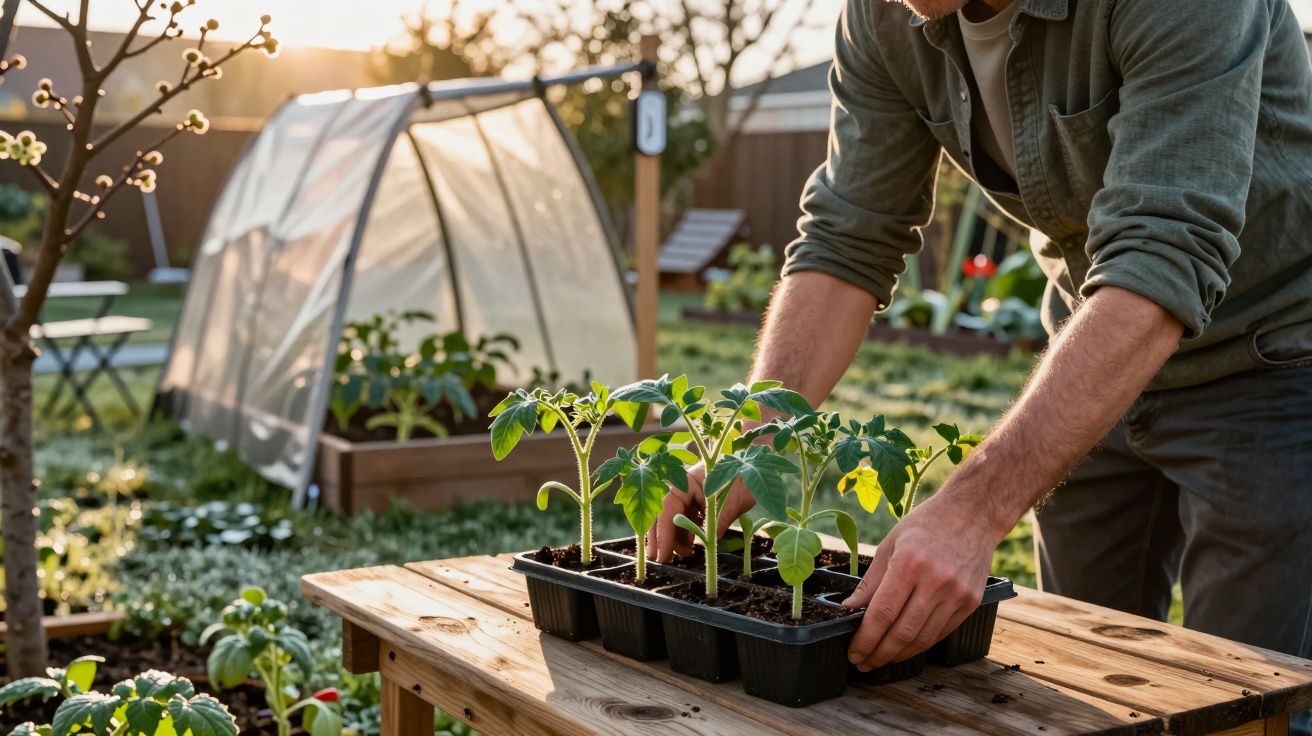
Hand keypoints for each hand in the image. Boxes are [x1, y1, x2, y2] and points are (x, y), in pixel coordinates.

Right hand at [648, 462, 755, 562]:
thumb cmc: (743, 481)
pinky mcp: (694, 503)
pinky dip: (684, 534)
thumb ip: (718, 523)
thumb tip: (709, 546)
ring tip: (684, 555)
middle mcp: (681, 488)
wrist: (754, 472)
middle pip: (662, 515)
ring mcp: (687, 496)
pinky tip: (689, 547)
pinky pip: (683, 520)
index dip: (663, 535)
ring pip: (672, 519)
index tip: (663, 555)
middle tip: (659, 560)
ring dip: (674, 538)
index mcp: (685, 482)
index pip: (667, 511)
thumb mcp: (731, 504)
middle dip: (660, 538)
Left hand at [841, 488, 997, 669]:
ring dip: (898, 655)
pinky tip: (905, 647)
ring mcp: (956, 594)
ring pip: (922, 638)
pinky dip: (920, 644)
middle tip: (862, 662)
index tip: (853, 652)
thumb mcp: (890, 544)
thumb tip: (849, 609)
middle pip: (902, 632)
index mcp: (909, 564)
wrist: (973, 513)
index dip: (865, 639)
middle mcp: (935, 582)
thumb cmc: (927, 524)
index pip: (882, 614)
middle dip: (878, 653)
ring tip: (880, 659)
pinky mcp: (971, 602)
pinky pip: (941, 633)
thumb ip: (870, 582)